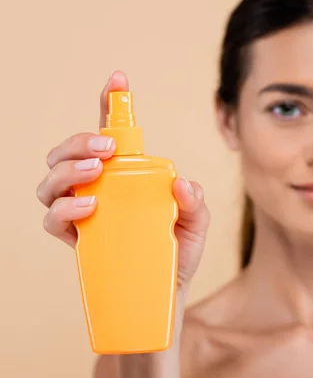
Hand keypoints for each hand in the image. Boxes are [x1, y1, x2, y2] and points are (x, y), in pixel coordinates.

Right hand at [36, 70, 209, 294]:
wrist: (165, 296)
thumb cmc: (177, 254)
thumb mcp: (196, 225)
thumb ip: (195, 203)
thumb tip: (183, 184)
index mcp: (126, 178)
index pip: (109, 136)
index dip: (109, 105)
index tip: (117, 80)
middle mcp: (99, 190)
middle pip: (69, 153)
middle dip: (79, 140)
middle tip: (106, 147)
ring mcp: (84, 213)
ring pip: (51, 180)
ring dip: (68, 168)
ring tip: (94, 171)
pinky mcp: (77, 240)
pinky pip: (54, 219)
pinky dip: (65, 208)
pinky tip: (87, 205)